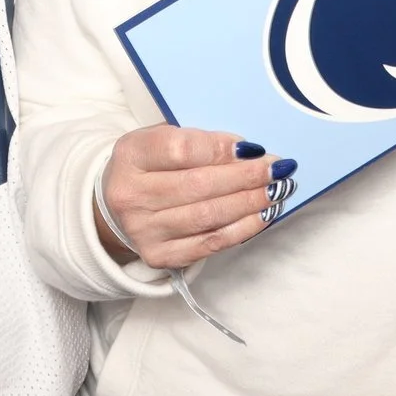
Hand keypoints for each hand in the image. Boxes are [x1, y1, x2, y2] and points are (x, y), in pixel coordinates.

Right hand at [96, 124, 284, 269]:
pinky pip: (211, 243)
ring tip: (276, 190)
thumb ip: (197, 141)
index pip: (179, 149)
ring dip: (250, 203)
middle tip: (277, 170)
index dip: (220, 149)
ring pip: (209, 216)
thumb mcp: (160, 140)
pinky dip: (243, 228)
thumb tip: (247, 153)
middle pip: (198, 185)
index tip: (253, 149)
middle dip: (245, 177)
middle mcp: (131, 195)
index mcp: (130, 156)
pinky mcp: (160, 256)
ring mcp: (144, 230)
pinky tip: (263, 215)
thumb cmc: (149, 167)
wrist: (118, 208)